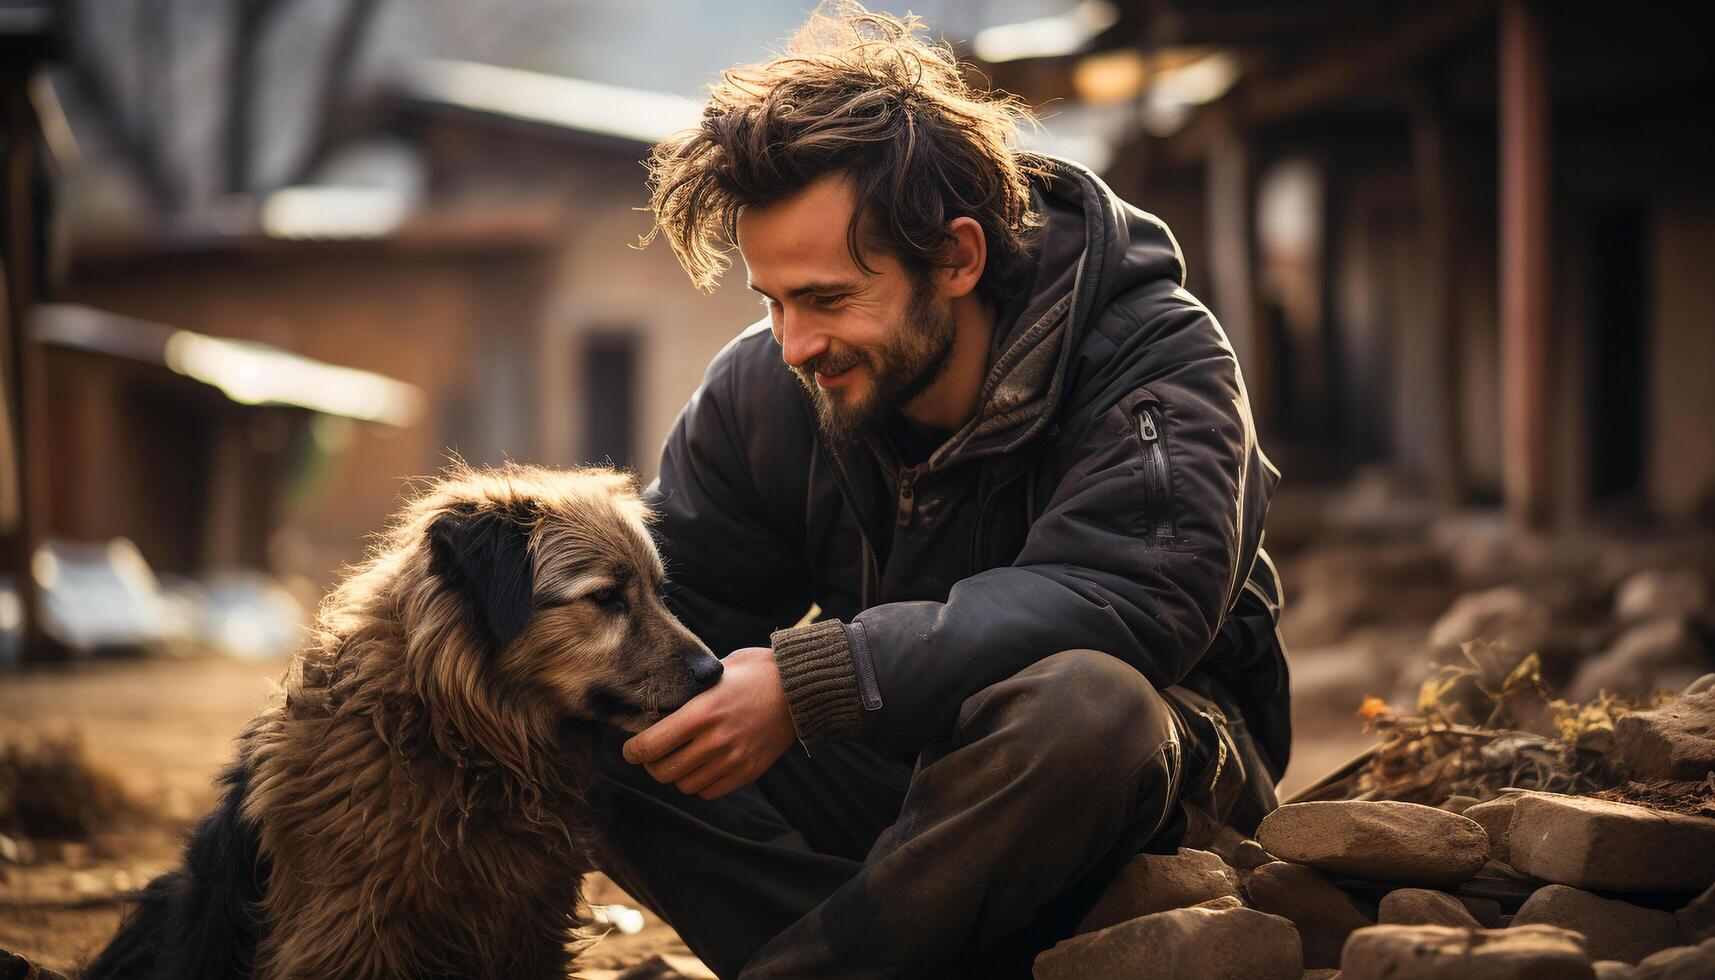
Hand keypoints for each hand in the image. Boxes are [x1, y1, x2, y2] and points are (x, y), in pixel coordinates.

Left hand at [622, 646, 795, 799]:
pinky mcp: (747, 772)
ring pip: (685, 785)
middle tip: (652, 755)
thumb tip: (662, 705)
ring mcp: (732, 759)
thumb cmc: (758, 673)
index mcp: (702, 712)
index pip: (651, 745)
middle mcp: (715, 740)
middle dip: (651, 765)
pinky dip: (699, 783)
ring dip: (676, 775)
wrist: (802, 690)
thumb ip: (691, 690)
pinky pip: (709, 791)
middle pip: (664, 771)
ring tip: (679, 759)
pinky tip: (702, 766)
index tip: (630, 750)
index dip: (633, 752)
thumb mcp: (718, 671)